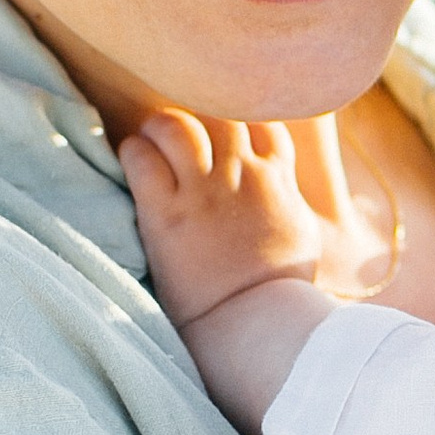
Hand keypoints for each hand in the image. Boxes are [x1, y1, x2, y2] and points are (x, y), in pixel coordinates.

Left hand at [120, 110, 330, 334]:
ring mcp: (202, 190)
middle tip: (178, 132)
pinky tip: (131, 159)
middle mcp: (240, 173)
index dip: (239, 118)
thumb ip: (289, 203)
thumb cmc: (284, 288)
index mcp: (276, 178)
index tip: (222, 132)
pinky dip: (133, 152)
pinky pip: (141, 159)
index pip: (262, 120)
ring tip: (150, 138)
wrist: (258, 321)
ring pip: (175, 125)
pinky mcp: (165, 213)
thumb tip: (286, 200)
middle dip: (196, 115)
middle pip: (216, 113)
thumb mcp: (302, 233)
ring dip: (160, 126)